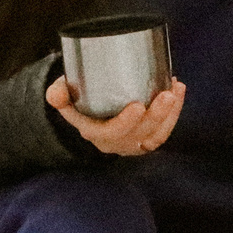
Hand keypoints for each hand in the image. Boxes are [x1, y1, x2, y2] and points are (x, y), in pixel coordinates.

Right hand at [47, 76, 185, 156]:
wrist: (90, 110)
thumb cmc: (77, 98)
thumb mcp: (63, 94)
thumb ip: (58, 94)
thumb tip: (54, 95)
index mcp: (93, 132)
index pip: (110, 133)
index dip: (125, 123)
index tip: (137, 105)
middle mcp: (114, 143)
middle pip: (138, 135)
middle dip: (156, 116)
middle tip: (166, 93)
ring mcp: (132, 143)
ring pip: (155, 136)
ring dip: (169, 114)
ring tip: (175, 89)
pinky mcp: (146, 139)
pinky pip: (163, 132)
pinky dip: (173, 113)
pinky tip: (178, 90)